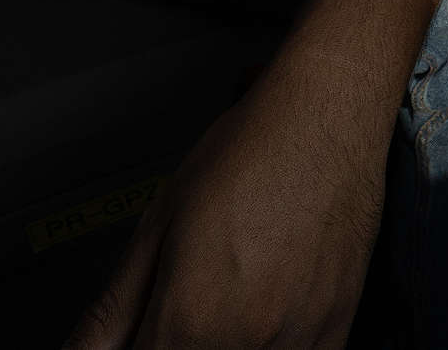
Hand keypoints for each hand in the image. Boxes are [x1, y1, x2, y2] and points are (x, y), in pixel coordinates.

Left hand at [63, 50, 387, 349]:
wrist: (328, 119)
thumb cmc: (250, 155)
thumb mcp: (157, 227)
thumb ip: (111, 311)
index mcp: (190, 320)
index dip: (133, 348)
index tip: (136, 332)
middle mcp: (247, 343)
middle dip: (171, 340)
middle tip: (176, 305)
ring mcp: (299, 344)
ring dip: (217, 343)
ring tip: (222, 299)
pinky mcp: (336, 335)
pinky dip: (265, 348)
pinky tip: (258, 315)